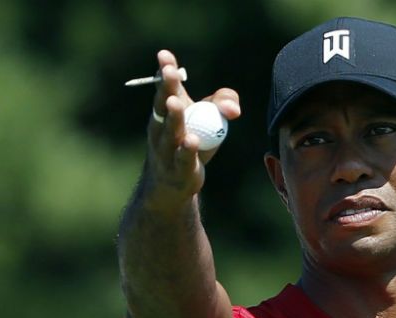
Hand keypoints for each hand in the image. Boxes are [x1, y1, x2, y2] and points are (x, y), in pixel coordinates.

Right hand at [145, 50, 241, 211]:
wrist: (172, 184)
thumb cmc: (191, 142)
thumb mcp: (209, 118)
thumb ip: (224, 102)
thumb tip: (234, 109)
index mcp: (168, 110)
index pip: (165, 87)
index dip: (164, 71)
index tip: (164, 55)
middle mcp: (161, 127)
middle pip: (164, 105)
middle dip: (166, 88)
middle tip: (169, 73)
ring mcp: (166, 148)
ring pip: (171, 131)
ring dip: (174, 117)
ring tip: (176, 104)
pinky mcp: (178, 169)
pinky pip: (183, 157)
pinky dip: (187, 149)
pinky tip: (191, 140)